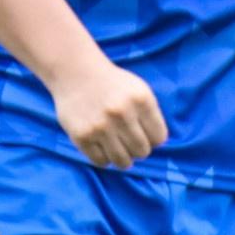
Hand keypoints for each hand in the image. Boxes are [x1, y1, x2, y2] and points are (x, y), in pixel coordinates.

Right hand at [49, 58, 166, 169]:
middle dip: (138, 149)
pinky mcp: (82, 136)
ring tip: (118, 149)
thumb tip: (157, 144)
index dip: (153, 139)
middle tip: (130, 142)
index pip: (159, 138)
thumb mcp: (139, 90)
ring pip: (123, 162)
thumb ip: (150, 114)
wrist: (75, 72)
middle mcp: (122, 114)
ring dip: (123, 159)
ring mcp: (101, 127)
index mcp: (141, 101)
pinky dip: (105, 159)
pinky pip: (101, 162)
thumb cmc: (112, 83)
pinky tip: (103, 148)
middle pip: (142, 151)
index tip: (146, 136)